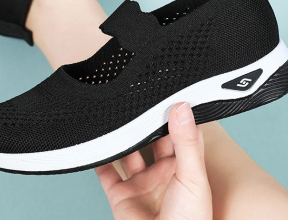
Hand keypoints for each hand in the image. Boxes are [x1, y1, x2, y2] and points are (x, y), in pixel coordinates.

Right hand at [95, 103, 211, 219]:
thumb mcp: (192, 178)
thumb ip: (186, 143)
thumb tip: (182, 108)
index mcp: (182, 166)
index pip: (178, 131)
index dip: (172, 113)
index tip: (165, 92)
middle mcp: (161, 172)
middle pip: (150, 139)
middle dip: (143, 122)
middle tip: (135, 99)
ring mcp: (140, 183)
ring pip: (127, 152)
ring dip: (121, 137)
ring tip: (114, 115)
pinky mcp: (121, 195)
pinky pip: (106, 172)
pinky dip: (99, 157)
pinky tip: (96, 142)